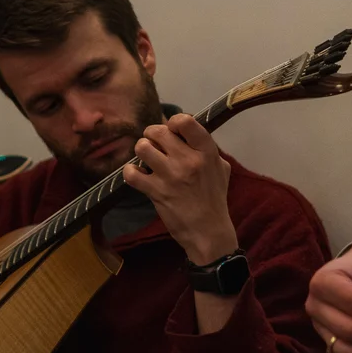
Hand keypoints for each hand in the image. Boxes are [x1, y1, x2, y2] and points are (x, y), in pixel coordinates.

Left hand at [123, 113, 237, 264]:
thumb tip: (187, 133)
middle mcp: (188, 160)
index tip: (171, 131)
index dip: (173, 122)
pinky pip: (131, 172)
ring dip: (141, 151)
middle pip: (158, 131)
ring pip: (142, 147)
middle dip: (152, 136)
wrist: (208, 231)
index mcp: (206, 151)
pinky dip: (130, 172)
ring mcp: (171, 175)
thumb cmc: (214, 199)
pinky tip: (138, 176)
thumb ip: (207, 149)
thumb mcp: (221, 169)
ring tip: (146, 160)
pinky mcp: (156, 191)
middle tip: (154, 146)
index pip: (185, 121)